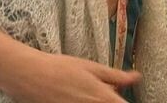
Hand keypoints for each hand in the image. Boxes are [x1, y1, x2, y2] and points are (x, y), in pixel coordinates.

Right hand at [3, 50, 138, 102]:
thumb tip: (136, 77)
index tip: (123, 97)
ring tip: (86, 91)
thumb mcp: (92, 68)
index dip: (125, 102)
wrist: (30, 76)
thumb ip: (116, 76)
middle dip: (112, 100)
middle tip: (107, 91)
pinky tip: (76, 96)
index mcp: (103, 97)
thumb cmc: (61, 68)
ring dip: (99, 102)